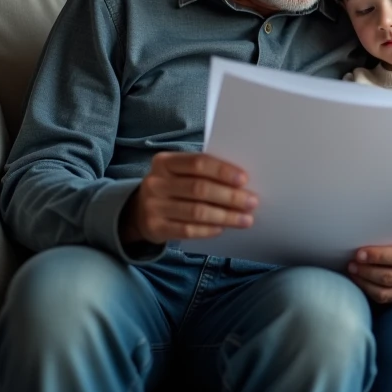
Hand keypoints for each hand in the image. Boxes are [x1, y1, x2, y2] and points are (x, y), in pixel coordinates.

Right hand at [122, 152, 256, 243]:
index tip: (244, 179)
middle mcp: (156, 182)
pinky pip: (187, 230)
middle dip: (230, 196)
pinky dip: (208, 229)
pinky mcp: (155, 227)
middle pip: (199, 188)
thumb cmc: (173, 186)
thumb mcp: (180, 172)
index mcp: (165, 161)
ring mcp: (153, 206)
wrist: (139, 210)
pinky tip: (223, 228)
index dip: (223, 171)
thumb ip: (204, 172)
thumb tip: (242, 184)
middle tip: (252, 202)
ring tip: (246, 219)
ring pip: (196, 211)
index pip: (198, 163)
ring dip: (225, 216)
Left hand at [348, 233, 391, 303]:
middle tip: (352, 263)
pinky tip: (361, 281)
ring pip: (385, 292)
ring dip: (364, 282)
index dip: (377, 256)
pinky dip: (369, 291)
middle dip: (366, 270)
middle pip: (389, 277)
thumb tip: (366, 235)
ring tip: (353, 272)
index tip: (360, 253)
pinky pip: (386, 299)